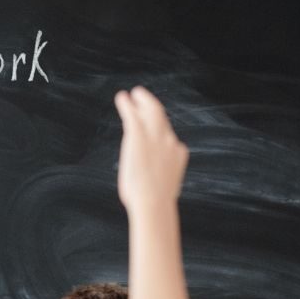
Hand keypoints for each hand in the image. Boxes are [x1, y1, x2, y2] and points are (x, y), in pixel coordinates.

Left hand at [115, 86, 188, 212]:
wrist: (152, 202)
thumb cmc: (153, 204)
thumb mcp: (160, 189)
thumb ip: (159, 180)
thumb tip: (152, 192)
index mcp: (178, 154)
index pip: (169, 137)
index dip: (160, 130)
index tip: (153, 127)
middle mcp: (170, 141)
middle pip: (162, 118)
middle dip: (153, 106)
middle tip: (144, 98)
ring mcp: (156, 137)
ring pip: (150, 112)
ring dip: (142, 101)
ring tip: (134, 94)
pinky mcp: (139, 135)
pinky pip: (132, 115)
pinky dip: (127, 105)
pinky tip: (121, 98)